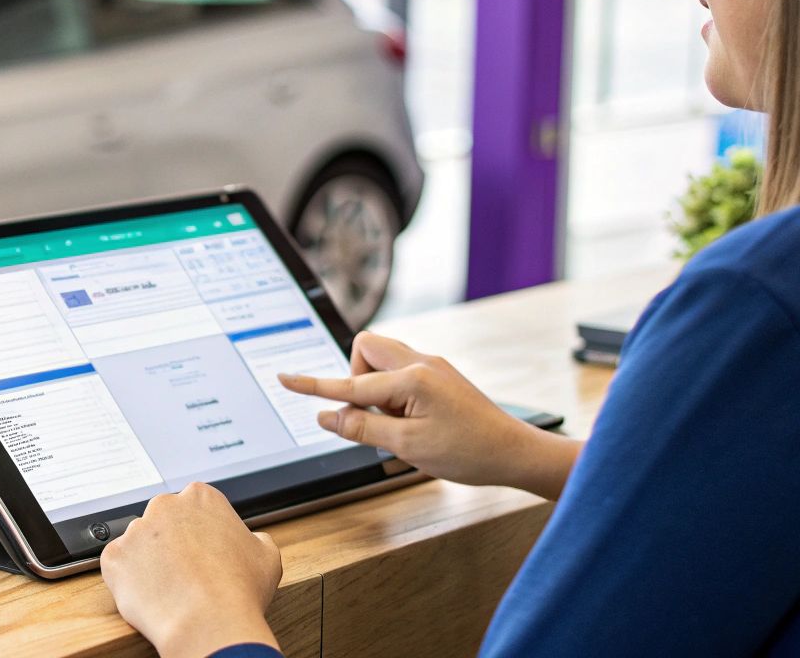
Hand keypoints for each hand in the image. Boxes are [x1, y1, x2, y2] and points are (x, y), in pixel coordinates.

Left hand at [100, 482, 283, 657]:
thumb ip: (254, 538)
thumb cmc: (239, 590)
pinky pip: (119, 565)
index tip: (205, 553)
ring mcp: (135, 530)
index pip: (195, 507)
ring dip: (150, 561)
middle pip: (164, 521)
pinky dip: (130, 580)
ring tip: (170, 589)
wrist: (208, 623)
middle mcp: (164, 506)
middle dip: (172, 543)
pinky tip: (152, 595)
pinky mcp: (114, 557)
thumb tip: (251, 541)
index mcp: (201, 498)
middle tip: (187, 572)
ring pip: (140, 543)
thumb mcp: (266, 555)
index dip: (201, 533)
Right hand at [279, 331, 581, 499]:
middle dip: (356, 379)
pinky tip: (413, 420)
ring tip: (398, 421)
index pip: (349, 385)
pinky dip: (393, 392)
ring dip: (376, 387)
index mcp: (411, 379)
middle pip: (364, 348)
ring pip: (381, 359)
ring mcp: (432, 365)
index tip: (284, 378)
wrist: (515, 452)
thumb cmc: (469, 452)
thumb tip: (327, 416)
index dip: (313, 386)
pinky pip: (399, 370)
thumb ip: (362, 428)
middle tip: (375, 415)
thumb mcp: (408, 447)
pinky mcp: (439, 375)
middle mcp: (420, 362)